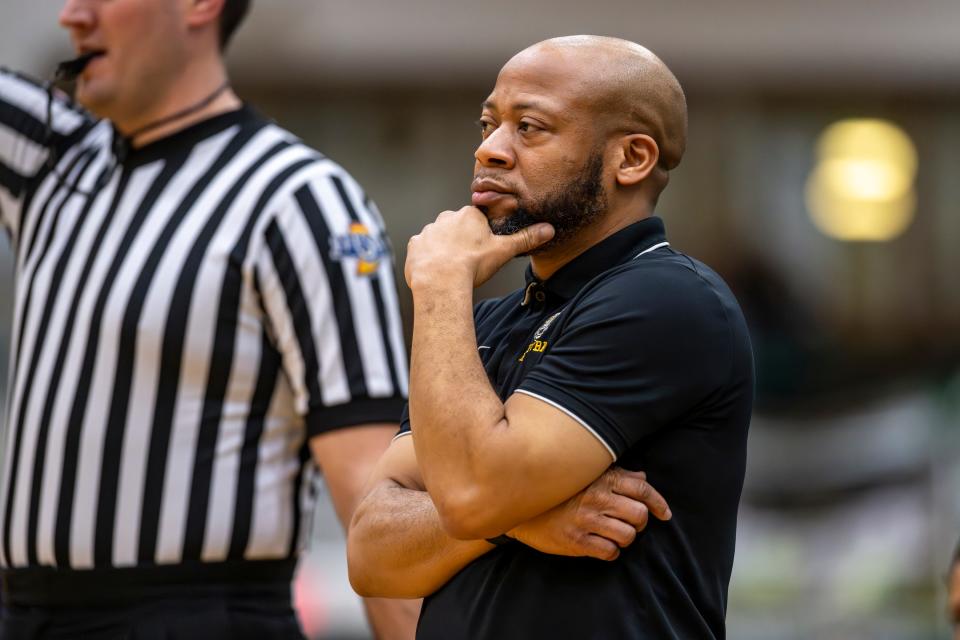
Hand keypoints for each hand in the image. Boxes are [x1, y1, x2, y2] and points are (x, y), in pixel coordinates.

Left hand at [404, 206, 553, 289]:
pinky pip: (422, 250)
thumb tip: (549, 229)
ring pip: (439, 238)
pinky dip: (428, 259)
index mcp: (469, 215)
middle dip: (462, 241)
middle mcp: (446, 218)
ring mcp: (428, 231)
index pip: (477, 219)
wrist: (441, 281)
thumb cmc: (473, 264)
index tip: (481, 250)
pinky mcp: (415, 245)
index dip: (480, 236)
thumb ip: (525, 239)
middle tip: (468, 261)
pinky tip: (436, 271)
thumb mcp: (503, 251)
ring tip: (452, 269)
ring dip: (444, 250)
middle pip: (457, 227)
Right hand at [507, 468, 670, 560]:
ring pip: (627, 535)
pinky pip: (609, 552)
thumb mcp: (587, 475)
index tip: (664, 514)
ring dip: (625, 538)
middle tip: (630, 523)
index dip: (658, 503)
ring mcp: (585, 520)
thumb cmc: (560, 490)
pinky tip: (602, 545)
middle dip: (639, 522)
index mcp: (601, 479)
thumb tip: (643, 479)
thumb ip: (617, 475)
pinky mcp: (575, 540)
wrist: (522, 506)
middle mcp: (596, 498)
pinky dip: (611, 552)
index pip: (642, 490)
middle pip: (639, 514)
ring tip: (614, 535)